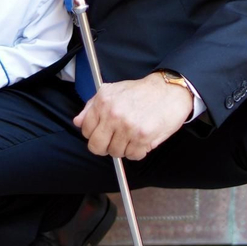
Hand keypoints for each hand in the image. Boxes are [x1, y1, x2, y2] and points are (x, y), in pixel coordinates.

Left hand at [71, 73, 191, 159]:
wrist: (168, 90)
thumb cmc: (141, 92)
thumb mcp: (113, 91)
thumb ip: (92, 107)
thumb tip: (78, 122)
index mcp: (103, 102)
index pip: (86, 130)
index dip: (94, 134)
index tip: (103, 133)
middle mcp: (113, 114)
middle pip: (97, 146)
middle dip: (105, 147)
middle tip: (115, 140)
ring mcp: (128, 127)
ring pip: (116, 153)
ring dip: (124, 148)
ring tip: (132, 136)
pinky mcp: (143, 137)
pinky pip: (133, 156)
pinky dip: (138, 151)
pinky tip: (142, 140)